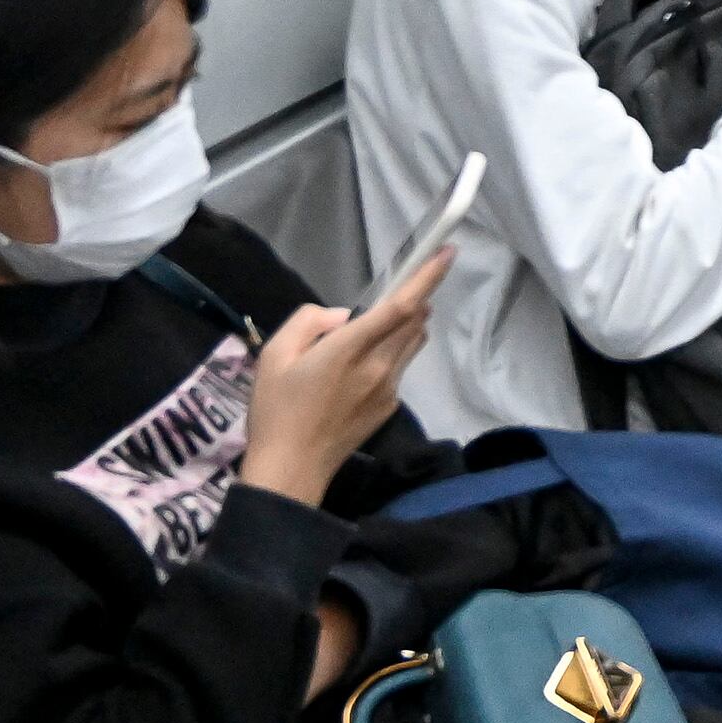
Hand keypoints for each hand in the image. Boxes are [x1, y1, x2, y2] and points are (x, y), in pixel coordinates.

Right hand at [241, 252, 442, 509]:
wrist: (291, 469)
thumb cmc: (276, 409)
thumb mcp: (274, 355)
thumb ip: (309, 322)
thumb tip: (342, 317)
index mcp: (349, 349)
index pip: (400, 306)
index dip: (426, 277)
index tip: (447, 253)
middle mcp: (379, 366)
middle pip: (415, 321)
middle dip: (416, 299)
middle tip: (401, 291)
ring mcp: (389, 389)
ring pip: (412, 343)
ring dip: (406, 326)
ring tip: (374, 331)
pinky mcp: (390, 407)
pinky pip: (399, 369)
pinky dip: (390, 356)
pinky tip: (356, 373)